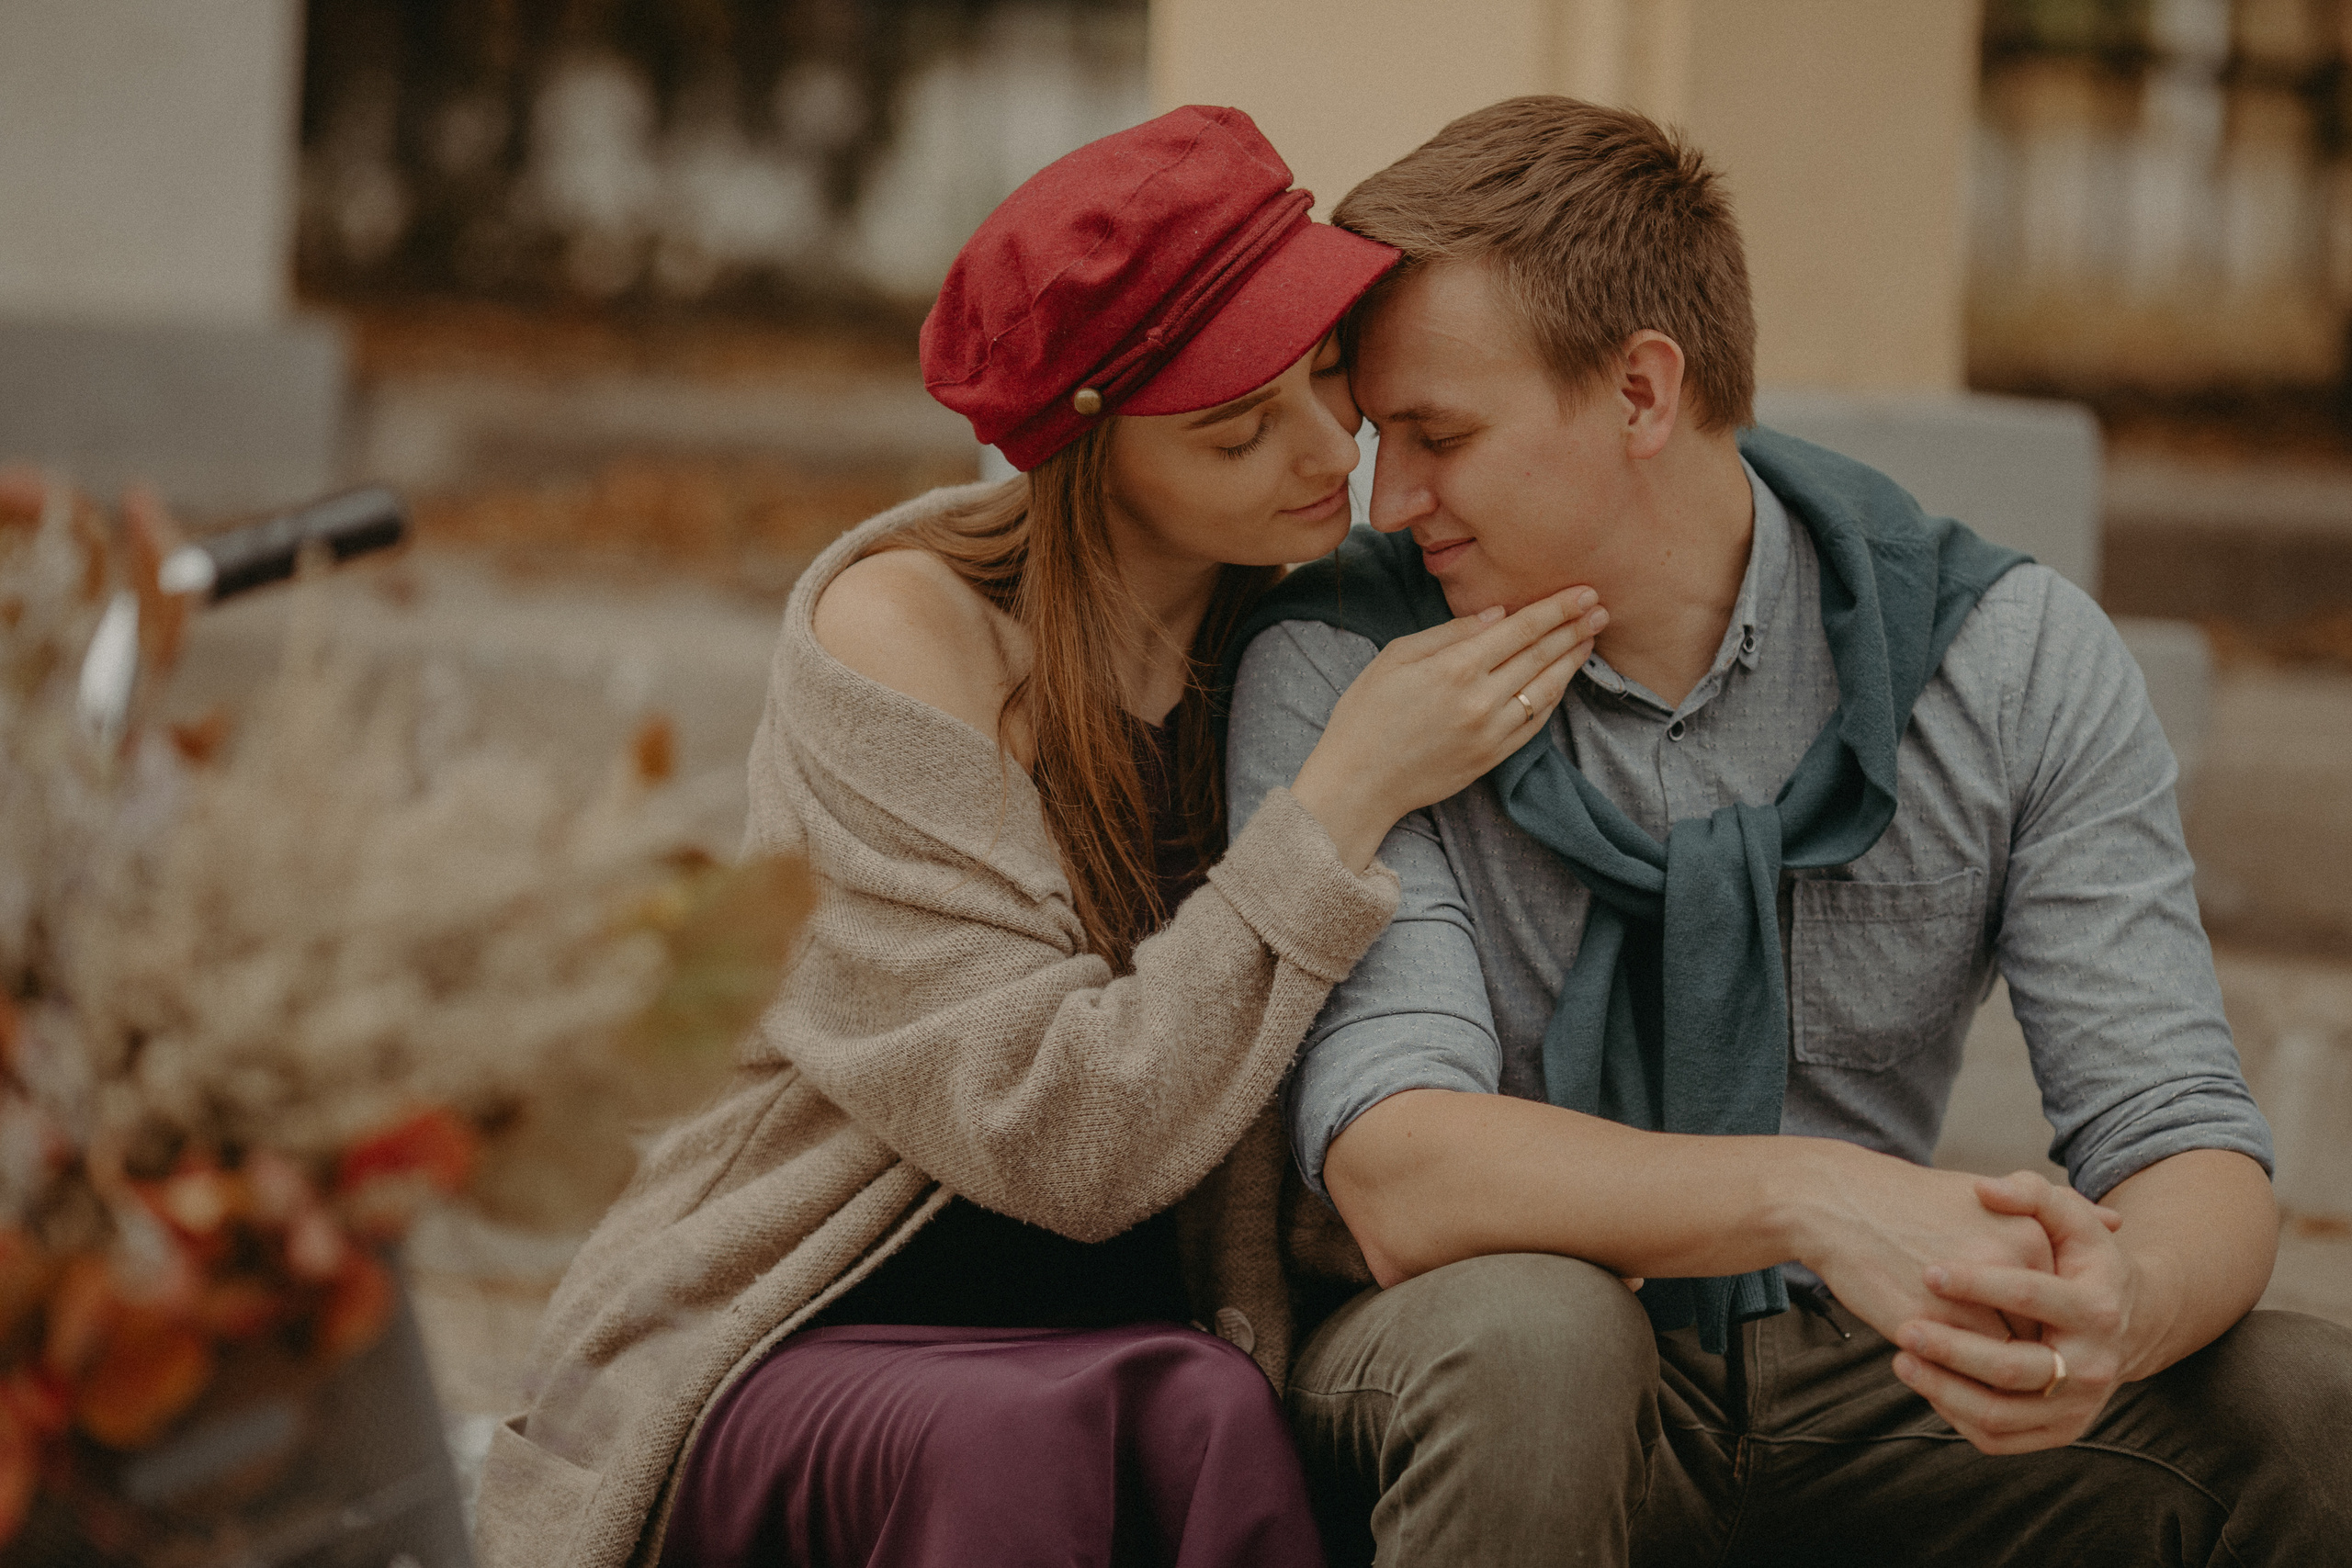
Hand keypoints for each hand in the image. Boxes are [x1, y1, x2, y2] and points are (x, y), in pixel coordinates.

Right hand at [1291, 588, 1605, 868]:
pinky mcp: (1493, 758)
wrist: (1358, 783)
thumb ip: (1448, 633)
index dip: (1556, 609)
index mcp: (1454, 667)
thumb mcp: (1395, 657)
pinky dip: (1553, 697)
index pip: (1519, 629)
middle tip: (1601, 608)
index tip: (1583, 592)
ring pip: (1546, 689)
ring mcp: (1491, 732)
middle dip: (1574, 628)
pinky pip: (1535, 722)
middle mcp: (1480, 699)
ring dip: (1572, 661)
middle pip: (1540, 655)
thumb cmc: (1366, 714)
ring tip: (1590, 638)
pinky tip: (1563, 679)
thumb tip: (1496, 615)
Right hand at [1794, 1145, 2054, 1348]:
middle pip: (2043, 1336)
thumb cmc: (1911, 1202)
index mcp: (2033, 1234)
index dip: (2037, 1319)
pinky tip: (1936, 1356)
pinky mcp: (1934, 1325)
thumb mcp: (1987, 1194)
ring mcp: (1974, 1298)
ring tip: (1959, 1350)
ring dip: (1989, 1368)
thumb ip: (2055, 1211)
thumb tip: (2117, 1221)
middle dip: (2021, 1348)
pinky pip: (1966, 1374)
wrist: (1839, 1202)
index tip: (2009, 1316)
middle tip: (1987, 1339)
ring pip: (2009, 1362)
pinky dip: (1957, 1374)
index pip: (2063, 1304)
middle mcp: (2012, 1265)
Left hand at [1889, 1170, 2132, 1454]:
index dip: (1976, 1283)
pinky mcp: (2058, 1433)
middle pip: (2012, 1368)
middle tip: (1905, 1329)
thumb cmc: (2081, 1261)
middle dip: (1952, 1350)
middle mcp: (2092, 1366)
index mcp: (2095, 1308)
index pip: (2030, 1295)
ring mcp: (2076, 1407)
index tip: (1928, 1271)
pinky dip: (1955, 1414)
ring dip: (1943, 1390)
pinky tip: (1925, 1381)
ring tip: (1901, 1357)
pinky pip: (1998, 1438)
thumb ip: (2032, 1193)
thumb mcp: (2070, 1219)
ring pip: (2000, 1414)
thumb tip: (1984, 1188)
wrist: (2123, 1322)